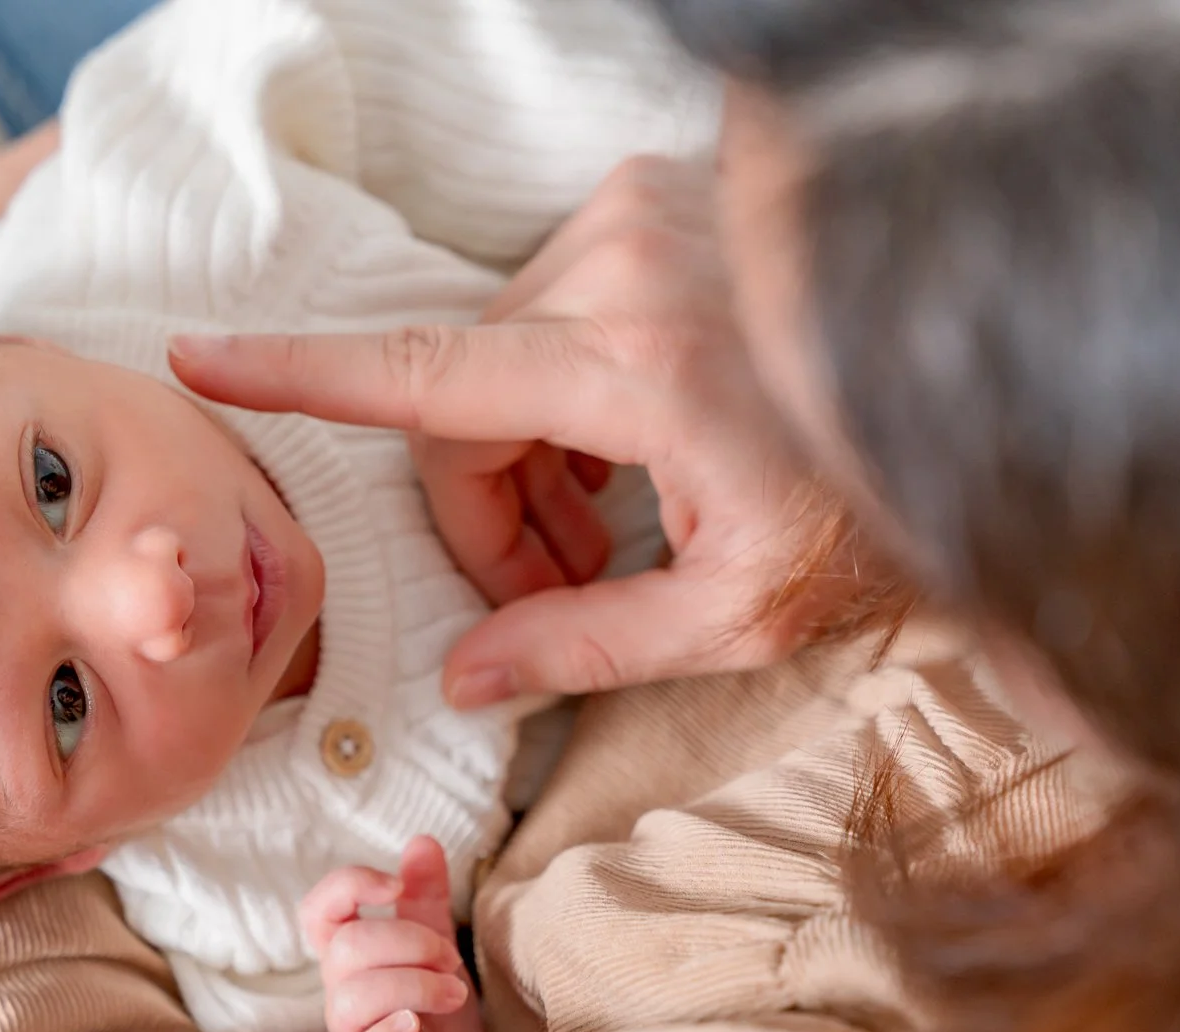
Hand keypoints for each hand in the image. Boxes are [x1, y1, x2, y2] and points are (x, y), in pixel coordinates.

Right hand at [170, 155, 867, 707]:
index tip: (197, 361)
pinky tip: (632, 455)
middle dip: (486, 510)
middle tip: (552, 589)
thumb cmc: (878, 496)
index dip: (297, 377)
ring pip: (501, 357)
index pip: (423, 376)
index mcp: (636, 364)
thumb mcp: (744, 608)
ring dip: (527, 456)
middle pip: (463, 401)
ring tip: (605, 533)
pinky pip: (552, 309)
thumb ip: (589, 644)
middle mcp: (620, 264)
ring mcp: (639, 218)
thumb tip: (465, 680)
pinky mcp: (655, 204)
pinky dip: (565, 391)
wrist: (982, 369)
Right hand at [300, 836, 485, 1031]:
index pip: (318, 912)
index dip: (347, 886)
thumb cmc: (442, 1015)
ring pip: (350, 997)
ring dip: (411, 985)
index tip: (394, 885)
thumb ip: (427, 897)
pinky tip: (420, 1029)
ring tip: (453, 994)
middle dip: (406, 942)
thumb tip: (421, 842)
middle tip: (450, 960)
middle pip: (345, 949)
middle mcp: (340, 996)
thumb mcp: (438, 948)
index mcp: (352, 958)